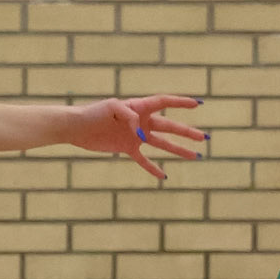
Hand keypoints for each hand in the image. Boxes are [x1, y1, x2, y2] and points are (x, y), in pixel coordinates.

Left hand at [65, 95, 205, 181]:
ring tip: (195, 156)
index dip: (180, 103)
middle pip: (169, 126)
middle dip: (186, 132)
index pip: (164, 102)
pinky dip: (153, 168)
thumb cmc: (92, 113)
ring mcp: (135, 135)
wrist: (76, 127)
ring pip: (161, 143)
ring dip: (178, 149)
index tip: (198, 105)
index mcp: (138, 107)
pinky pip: (143, 160)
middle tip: (204, 138)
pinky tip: (164, 176)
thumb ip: (128, 115)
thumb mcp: (110, 108)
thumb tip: (141, 130)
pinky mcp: (126, 148)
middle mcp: (140, 121)